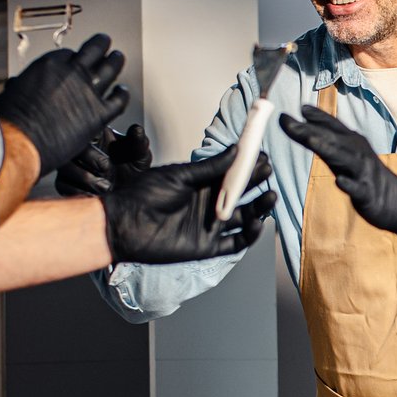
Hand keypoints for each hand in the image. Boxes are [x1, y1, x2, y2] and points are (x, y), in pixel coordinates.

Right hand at [0, 33, 129, 172]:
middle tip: (105, 42)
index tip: (74, 59)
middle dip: (100, 44)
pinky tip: (122, 92)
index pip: (68, 55)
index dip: (73, 58)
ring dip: (115, 61)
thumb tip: (19, 87)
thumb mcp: (14, 92)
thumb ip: (25, 86)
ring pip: (110, 68)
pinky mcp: (99, 113)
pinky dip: (122, 94)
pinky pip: (118, 99)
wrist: (19, 140)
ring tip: (117, 57)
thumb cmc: (11, 120)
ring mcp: (88, 90)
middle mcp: (71, 72)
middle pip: (93, 50)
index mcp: (49, 65)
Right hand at [55, 123, 151, 196]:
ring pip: (64, 167)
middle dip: (89, 159)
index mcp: (95, 136)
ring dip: (84, 178)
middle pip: (70, 147)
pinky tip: (95, 196)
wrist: (130, 198)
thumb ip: (138, 143)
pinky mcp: (65, 184)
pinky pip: (62, 185)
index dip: (93, 142)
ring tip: (106, 187)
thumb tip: (137, 129)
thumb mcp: (140, 157)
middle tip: (108, 169)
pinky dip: (78, 192)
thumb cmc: (134, 173)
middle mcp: (79, 149)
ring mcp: (70, 167)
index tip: (108, 157)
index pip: (83, 130)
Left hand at [103, 150, 274, 264]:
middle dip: (257, 184)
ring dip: (259, 208)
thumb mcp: (180, 175)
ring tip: (270, 196)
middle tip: (269, 172)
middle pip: (241, 195)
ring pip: (243, 218)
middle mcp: (208, 205)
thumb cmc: (146, 194)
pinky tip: (257, 223)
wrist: (125, 224)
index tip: (262, 155)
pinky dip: (248, 235)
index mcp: (201, 185)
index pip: (231, 175)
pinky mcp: (206, 247)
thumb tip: (235, 150)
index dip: (248, 166)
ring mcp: (209, 226)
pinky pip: (234, 243)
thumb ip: (209, 167)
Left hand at [278, 106, 396, 240]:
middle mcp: (358, 152)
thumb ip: (325, 138)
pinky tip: (340, 182)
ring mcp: (363, 172)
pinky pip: (357, 188)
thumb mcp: (345, 154)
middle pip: (331, 139)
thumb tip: (303, 118)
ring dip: (328, 148)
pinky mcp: (367, 193)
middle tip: (287, 122)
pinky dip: (349, 184)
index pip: (331, 125)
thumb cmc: (364, 174)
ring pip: (344, 158)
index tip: (294, 108)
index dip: (314, 116)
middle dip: (309, 130)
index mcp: (352, 142)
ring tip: (310, 140)